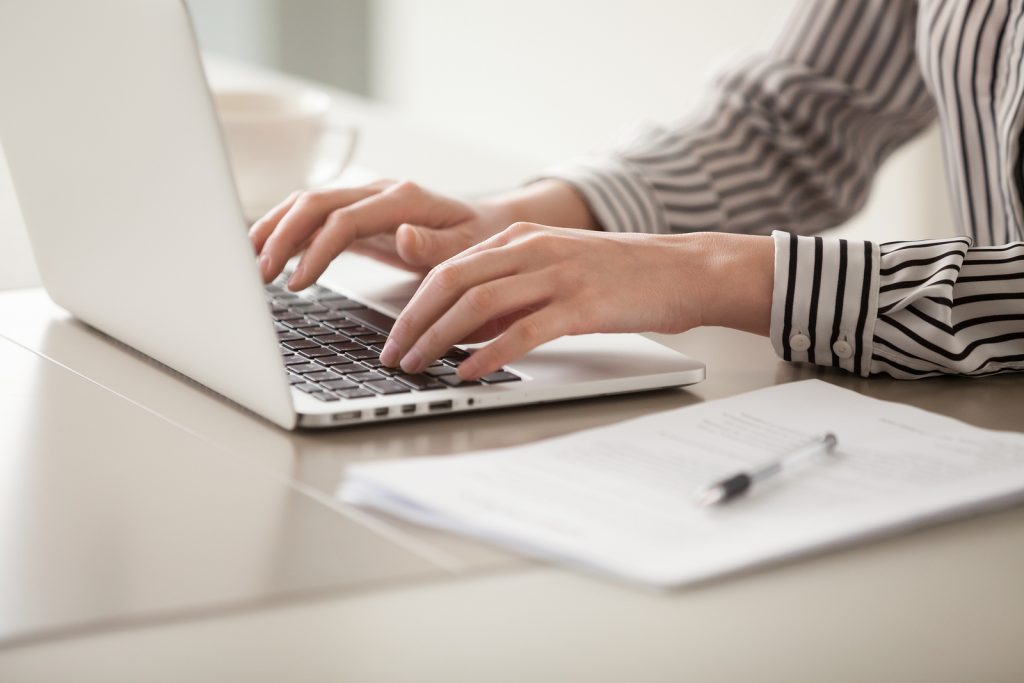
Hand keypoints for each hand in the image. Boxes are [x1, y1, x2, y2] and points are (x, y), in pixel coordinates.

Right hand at [249, 179, 598, 290]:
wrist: (488, 224)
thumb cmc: (479, 241)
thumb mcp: (467, 250)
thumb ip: (434, 247)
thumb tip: (403, 236)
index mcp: (404, 199)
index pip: (344, 220)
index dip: (315, 251)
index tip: (297, 285)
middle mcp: (380, 191)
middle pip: (315, 203)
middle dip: (281, 236)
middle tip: (260, 274)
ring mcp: (366, 199)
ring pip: (307, 203)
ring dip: (275, 228)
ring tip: (248, 261)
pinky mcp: (359, 213)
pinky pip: (315, 216)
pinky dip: (288, 231)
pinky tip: (268, 253)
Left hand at [379, 225, 772, 379]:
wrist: (683, 269)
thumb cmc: (620, 275)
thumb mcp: (555, 269)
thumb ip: (509, 292)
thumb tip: (463, 329)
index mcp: (520, 238)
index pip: (449, 268)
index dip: (414, 304)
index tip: (395, 336)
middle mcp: (532, 249)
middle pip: (453, 281)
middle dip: (414, 322)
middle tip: (394, 355)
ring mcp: (558, 274)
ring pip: (480, 303)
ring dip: (441, 338)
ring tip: (420, 366)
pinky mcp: (582, 304)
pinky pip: (524, 330)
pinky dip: (490, 354)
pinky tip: (471, 372)